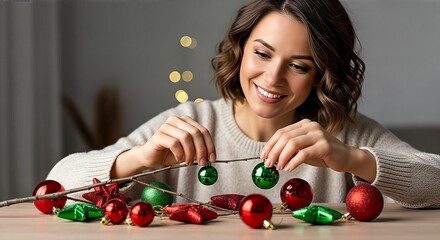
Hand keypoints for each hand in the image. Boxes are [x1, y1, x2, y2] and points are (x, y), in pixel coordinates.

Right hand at [111, 116, 215, 177]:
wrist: (150, 157)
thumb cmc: (170, 153)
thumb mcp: (188, 152)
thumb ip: (199, 151)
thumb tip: (210, 157)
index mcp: (186, 121)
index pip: (203, 131)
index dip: (210, 145)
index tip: (212, 158)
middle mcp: (177, 120)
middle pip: (196, 133)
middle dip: (202, 150)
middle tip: (202, 163)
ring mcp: (166, 126)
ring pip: (186, 137)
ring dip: (190, 153)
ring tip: (188, 163)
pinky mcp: (158, 135)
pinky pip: (174, 143)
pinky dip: (179, 154)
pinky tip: (179, 159)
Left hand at [261, 119, 375, 180]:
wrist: (347, 157)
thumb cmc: (323, 154)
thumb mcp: (304, 149)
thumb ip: (290, 149)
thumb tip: (270, 157)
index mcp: (303, 124)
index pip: (281, 132)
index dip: (270, 144)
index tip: (263, 156)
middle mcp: (310, 126)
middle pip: (285, 137)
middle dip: (273, 152)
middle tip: (268, 164)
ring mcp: (318, 134)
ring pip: (292, 144)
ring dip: (282, 157)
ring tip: (279, 167)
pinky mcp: (325, 146)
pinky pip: (304, 153)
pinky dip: (293, 162)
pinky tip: (289, 168)